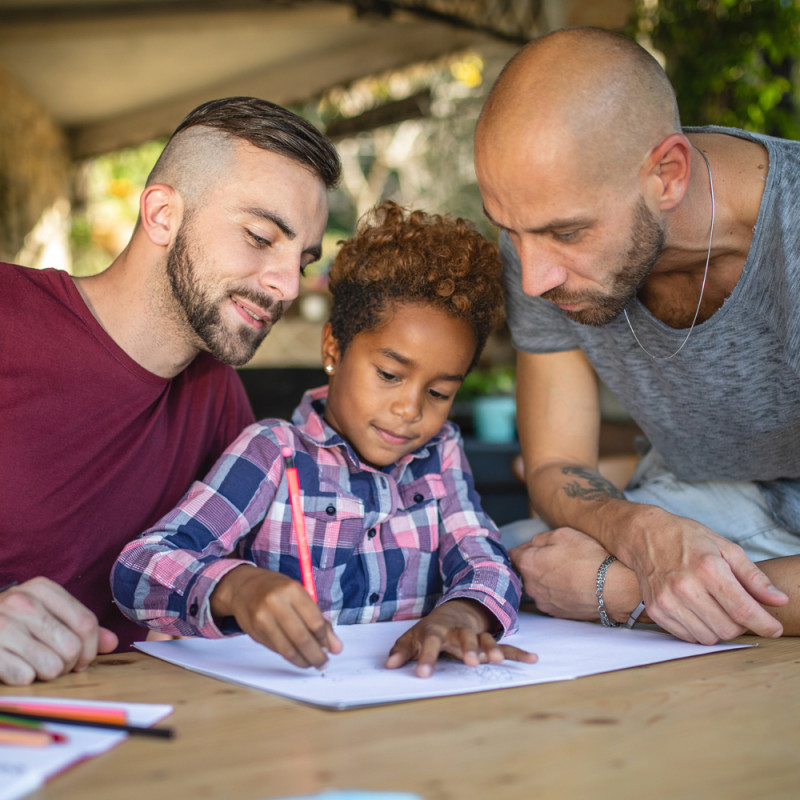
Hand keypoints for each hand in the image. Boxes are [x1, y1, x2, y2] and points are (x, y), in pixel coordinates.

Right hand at [0, 577, 117, 685]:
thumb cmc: (10, 622)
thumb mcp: (44, 613)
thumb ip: (79, 626)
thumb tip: (112, 643)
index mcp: (42, 588)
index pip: (87, 624)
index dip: (90, 649)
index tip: (82, 660)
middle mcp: (22, 601)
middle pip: (71, 648)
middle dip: (68, 665)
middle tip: (54, 665)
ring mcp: (1, 624)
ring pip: (52, 666)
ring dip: (47, 675)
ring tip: (34, 666)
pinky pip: (25, 677)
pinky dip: (23, 678)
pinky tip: (13, 668)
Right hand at [211, 565, 341, 669]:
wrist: (243, 587)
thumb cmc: (277, 590)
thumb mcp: (300, 595)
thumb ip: (318, 619)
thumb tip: (336, 647)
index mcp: (292, 590)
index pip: (314, 621)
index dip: (326, 639)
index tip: (332, 649)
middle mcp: (276, 603)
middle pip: (302, 638)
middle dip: (316, 655)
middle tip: (324, 663)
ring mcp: (262, 618)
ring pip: (288, 649)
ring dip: (303, 661)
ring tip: (312, 663)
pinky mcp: (254, 631)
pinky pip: (277, 650)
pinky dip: (290, 656)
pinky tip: (297, 657)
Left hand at [384, 599, 536, 677]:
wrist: (455, 610)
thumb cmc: (431, 630)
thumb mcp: (412, 637)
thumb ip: (401, 651)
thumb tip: (388, 666)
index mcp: (437, 630)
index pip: (430, 643)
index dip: (426, 658)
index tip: (422, 675)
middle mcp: (458, 631)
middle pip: (463, 637)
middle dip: (467, 649)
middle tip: (471, 663)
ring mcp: (476, 634)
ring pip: (485, 640)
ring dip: (491, 648)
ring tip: (496, 660)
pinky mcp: (489, 640)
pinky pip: (506, 646)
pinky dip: (519, 653)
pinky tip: (533, 659)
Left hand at [511, 527, 634, 620]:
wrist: (613, 589)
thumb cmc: (588, 558)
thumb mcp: (563, 534)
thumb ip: (540, 538)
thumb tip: (532, 545)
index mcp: (528, 564)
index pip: (511, 555)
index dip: (523, 548)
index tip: (534, 547)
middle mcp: (530, 586)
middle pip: (523, 572)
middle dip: (533, 564)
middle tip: (554, 557)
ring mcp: (543, 602)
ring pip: (536, 586)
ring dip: (545, 579)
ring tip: (566, 572)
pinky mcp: (556, 613)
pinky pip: (549, 598)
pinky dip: (556, 591)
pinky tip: (572, 585)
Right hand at [625, 509, 787, 643]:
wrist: (644, 535)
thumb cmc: (686, 538)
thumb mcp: (725, 548)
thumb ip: (754, 577)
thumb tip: (779, 599)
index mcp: (707, 569)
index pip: (743, 610)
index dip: (765, 624)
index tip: (774, 628)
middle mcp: (685, 587)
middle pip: (728, 629)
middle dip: (740, 624)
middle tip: (737, 608)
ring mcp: (667, 601)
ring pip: (709, 637)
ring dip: (719, 628)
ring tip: (714, 607)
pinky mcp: (656, 611)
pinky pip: (688, 637)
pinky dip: (699, 628)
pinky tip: (697, 610)